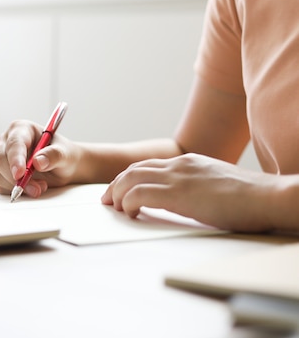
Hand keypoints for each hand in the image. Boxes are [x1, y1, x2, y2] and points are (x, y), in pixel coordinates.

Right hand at [0, 120, 80, 197]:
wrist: (62, 167)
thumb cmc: (62, 155)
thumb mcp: (64, 154)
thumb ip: (54, 155)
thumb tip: (38, 162)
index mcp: (21, 129)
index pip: (14, 143)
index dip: (15, 158)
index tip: (20, 174)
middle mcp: (7, 142)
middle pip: (0, 159)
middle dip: (16, 177)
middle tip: (36, 189)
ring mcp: (2, 158)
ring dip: (18, 186)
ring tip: (41, 187)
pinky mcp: (1, 174)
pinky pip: (2, 186)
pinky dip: (16, 191)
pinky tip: (32, 189)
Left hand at [101, 153, 275, 231]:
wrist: (268, 197)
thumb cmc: (249, 199)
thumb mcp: (216, 185)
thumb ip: (196, 187)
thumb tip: (184, 200)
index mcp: (188, 162)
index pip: (147, 165)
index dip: (128, 178)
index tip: (120, 191)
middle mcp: (179, 165)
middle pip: (133, 169)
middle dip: (115, 185)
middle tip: (107, 200)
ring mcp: (178, 177)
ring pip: (130, 179)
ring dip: (117, 194)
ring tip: (115, 208)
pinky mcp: (178, 194)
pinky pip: (139, 194)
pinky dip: (128, 203)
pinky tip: (130, 213)